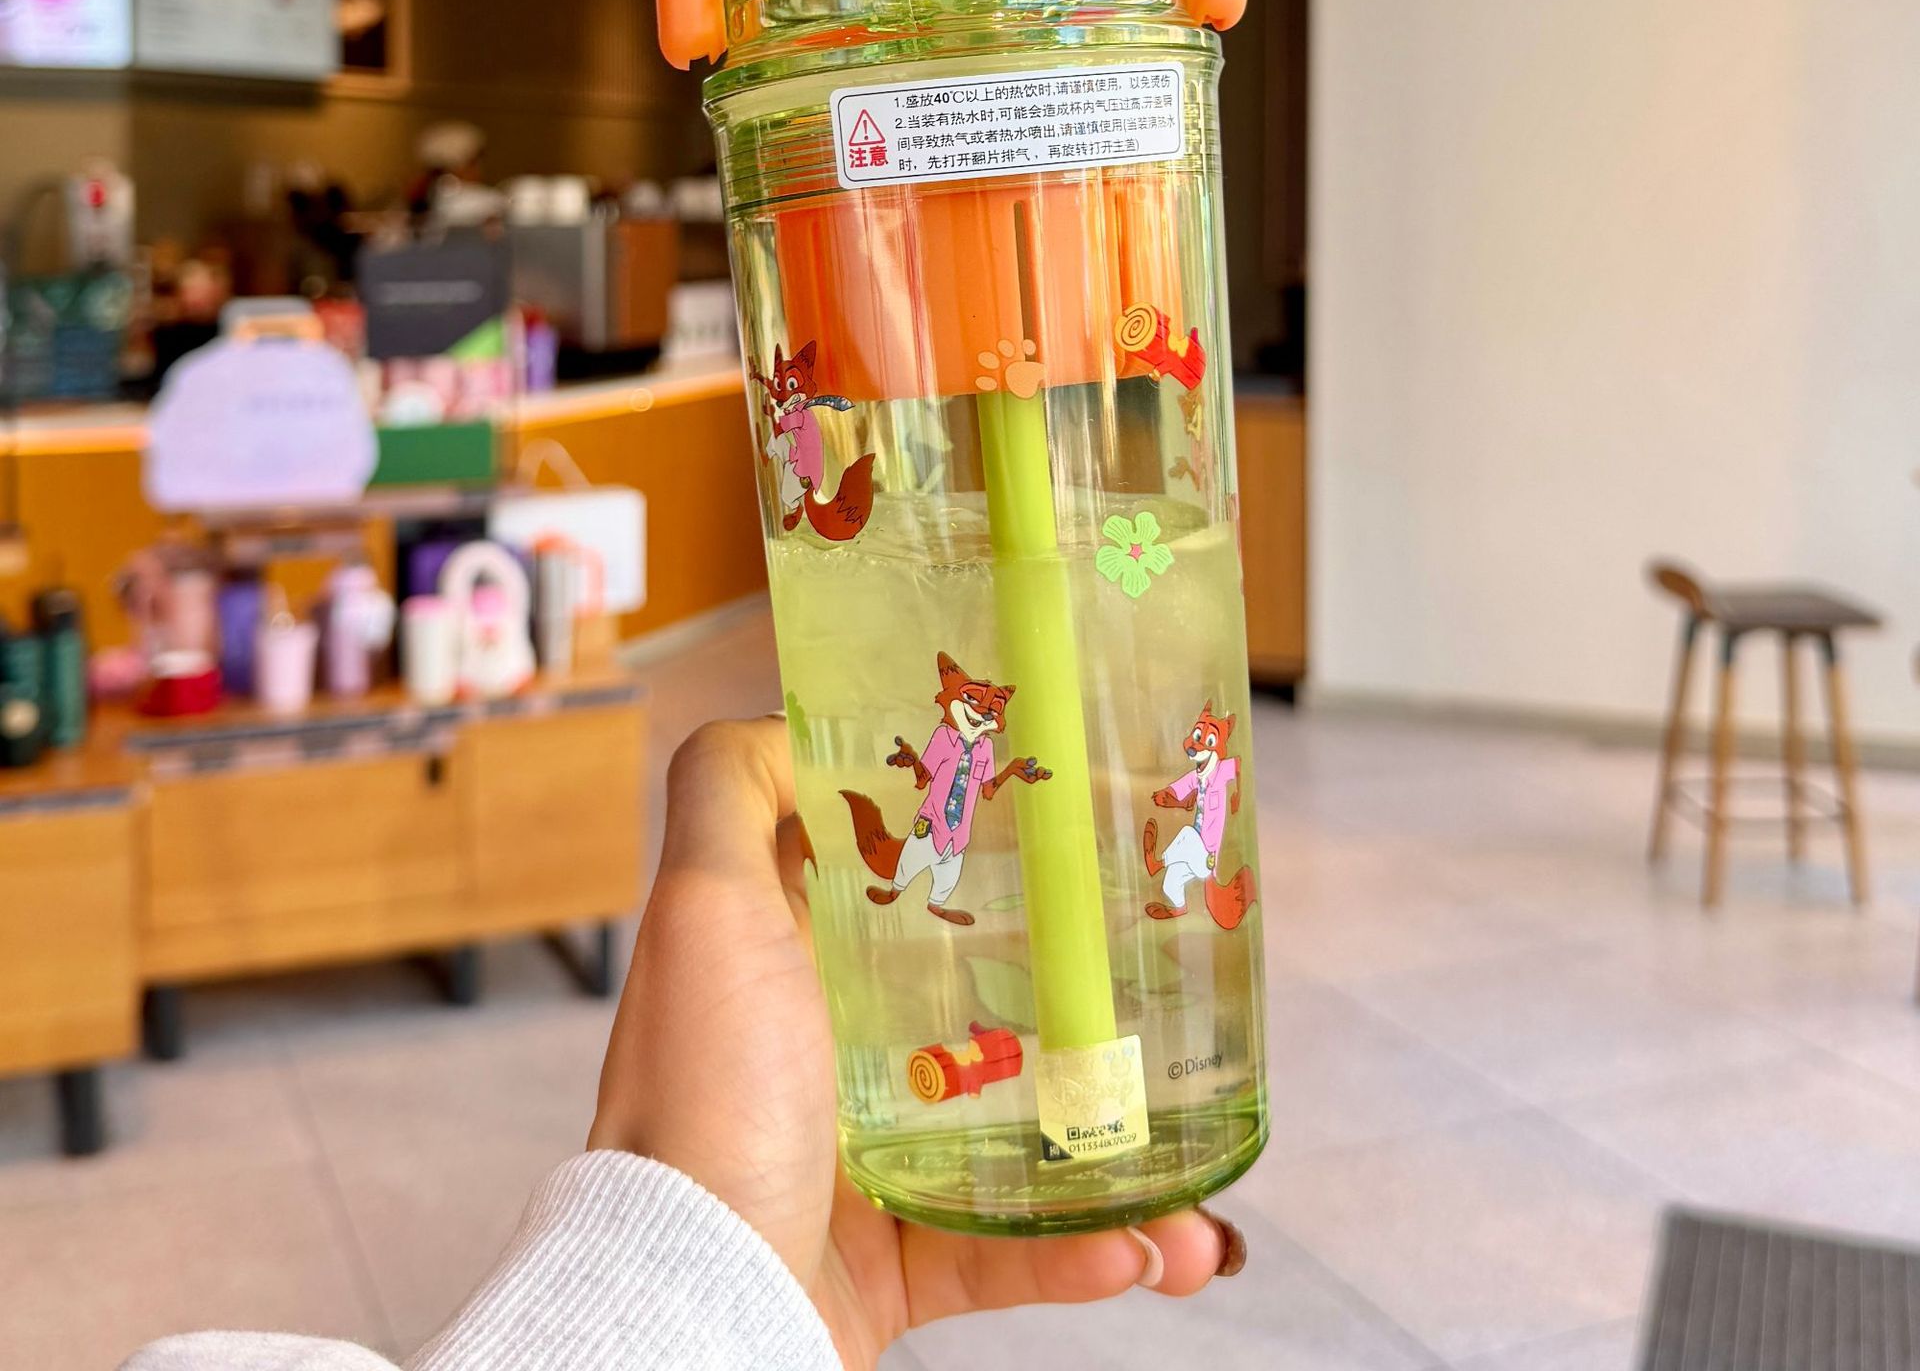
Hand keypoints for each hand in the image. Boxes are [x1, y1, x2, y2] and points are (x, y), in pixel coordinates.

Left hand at [591, 718, 1239, 1368]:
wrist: (693, 1304)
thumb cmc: (702, 1096)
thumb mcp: (700, 906)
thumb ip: (726, 791)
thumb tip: (787, 718)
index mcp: (792, 960)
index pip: (900, 877)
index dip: (983, 842)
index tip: (1073, 824)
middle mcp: (826, 1050)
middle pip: (978, 998)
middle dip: (1081, 1001)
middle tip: (1162, 984)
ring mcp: (867, 1156)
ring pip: (1019, 1134)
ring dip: (1118, 1150)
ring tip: (1190, 1164)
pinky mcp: (898, 1257)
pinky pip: (1014, 1247)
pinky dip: (1086, 1248)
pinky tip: (1153, 1243)